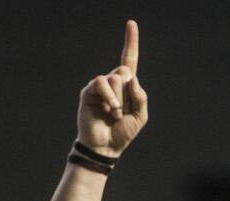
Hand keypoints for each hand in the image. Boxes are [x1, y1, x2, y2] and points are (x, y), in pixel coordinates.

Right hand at [77, 20, 147, 157]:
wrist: (105, 147)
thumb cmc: (122, 133)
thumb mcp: (140, 116)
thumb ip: (141, 97)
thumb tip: (131, 77)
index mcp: (126, 86)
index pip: (129, 59)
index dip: (131, 41)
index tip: (131, 23)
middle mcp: (112, 82)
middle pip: (125, 70)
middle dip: (128, 92)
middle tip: (121, 111)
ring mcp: (100, 87)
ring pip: (115, 77)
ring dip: (119, 99)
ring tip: (114, 114)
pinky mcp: (88, 92)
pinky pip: (102, 83)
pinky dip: (110, 97)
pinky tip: (111, 110)